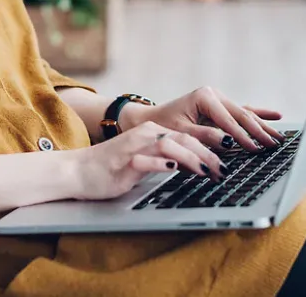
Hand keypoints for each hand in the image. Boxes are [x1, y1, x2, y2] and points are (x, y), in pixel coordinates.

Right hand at [71, 120, 225, 200]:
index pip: (188, 138)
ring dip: (192, 158)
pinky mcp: (124, 160)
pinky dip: (162, 163)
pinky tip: (175, 167)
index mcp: (152, 134)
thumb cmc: (112, 169)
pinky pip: (146, 159)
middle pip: (184, 140)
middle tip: (225, 170)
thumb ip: (166, 160)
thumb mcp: (145, 162)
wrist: (78, 170)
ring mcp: (134, 146)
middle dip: (208, 154)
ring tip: (209, 171)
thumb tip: (195, 166)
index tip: (227, 162)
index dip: (210, 149)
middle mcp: (146, 136)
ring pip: (169, 145)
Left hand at [120, 86, 283, 152]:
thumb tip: (229, 142)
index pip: (229, 120)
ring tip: (280, 136)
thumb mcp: (182, 133)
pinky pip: (242, 112)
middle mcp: (214, 95)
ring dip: (263, 125)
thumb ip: (205, 137)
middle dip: (259, 131)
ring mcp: (218, 99)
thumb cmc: (164, 126)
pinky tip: (276, 115)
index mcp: (204, 97)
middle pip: (242, 114)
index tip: (256, 149)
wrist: (151, 120)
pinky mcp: (220, 107)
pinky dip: (259, 115)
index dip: (243, 136)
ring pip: (245, 113)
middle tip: (275, 145)